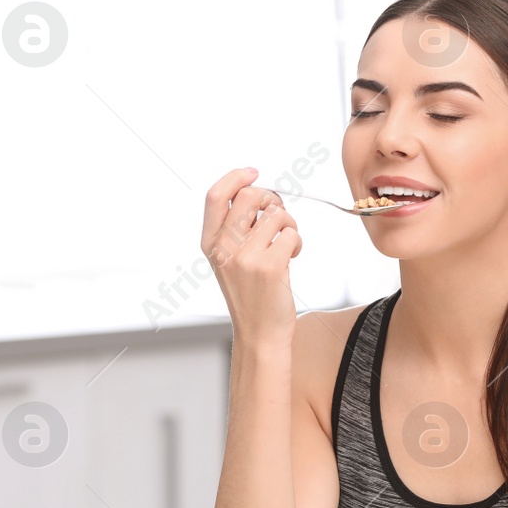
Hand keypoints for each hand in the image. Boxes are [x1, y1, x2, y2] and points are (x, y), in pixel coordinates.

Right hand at [200, 168, 301, 347]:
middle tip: (278, 216)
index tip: (253, 173)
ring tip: (286, 244)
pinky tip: (291, 256)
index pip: (216, 196)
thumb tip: (256, 191)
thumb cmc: (251, 294)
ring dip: (289, 224)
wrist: (260, 334)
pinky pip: (291, 233)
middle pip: (250, 196)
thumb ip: (236, 228)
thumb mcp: (230, 259)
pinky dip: (297, 241)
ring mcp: (245, 258)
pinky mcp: (269, 267)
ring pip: (276, 214)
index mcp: (210, 243)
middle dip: (271, 199)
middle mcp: (224, 248)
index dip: (236, 177)